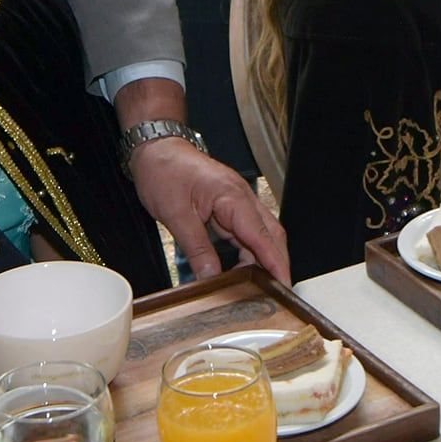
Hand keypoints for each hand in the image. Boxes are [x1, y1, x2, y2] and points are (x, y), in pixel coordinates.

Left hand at [128, 135, 290, 282]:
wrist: (156, 148)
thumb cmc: (164, 171)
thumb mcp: (176, 214)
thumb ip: (196, 248)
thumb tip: (210, 277)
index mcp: (233, 197)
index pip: (263, 236)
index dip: (276, 263)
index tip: (284, 285)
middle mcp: (241, 198)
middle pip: (271, 235)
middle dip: (277, 264)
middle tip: (278, 293)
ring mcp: (236, 202)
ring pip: (260, 235)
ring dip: (262, 259)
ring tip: (259, 288)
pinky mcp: (228, 207)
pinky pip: (246, 232)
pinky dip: (248, 252)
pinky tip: (243, 269)